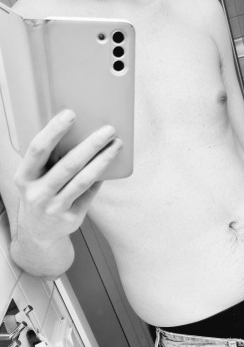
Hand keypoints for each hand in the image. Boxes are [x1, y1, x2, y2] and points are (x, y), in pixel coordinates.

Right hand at [13, 109, 121, 243]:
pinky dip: (100, 178)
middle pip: (68, 164)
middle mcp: (37, 193)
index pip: (38, 149)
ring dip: (103, 160)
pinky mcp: (70, 218)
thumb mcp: (34, 177)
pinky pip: (90, 193)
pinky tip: (110, 164)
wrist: (39, 232)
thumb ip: (49, 159)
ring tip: (116, 145)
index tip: (71, 114)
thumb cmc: (40, 194)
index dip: (54, 130)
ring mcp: (54, 207)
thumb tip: (80, 131)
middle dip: (91, 144)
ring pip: (84, 179)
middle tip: (108, 129)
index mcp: (24, 176)